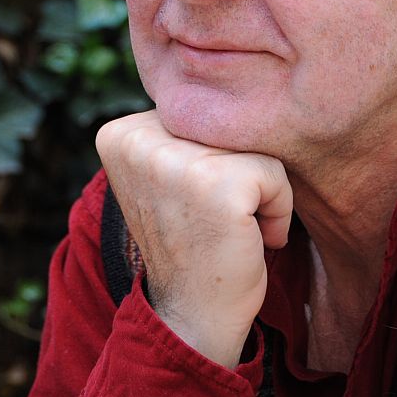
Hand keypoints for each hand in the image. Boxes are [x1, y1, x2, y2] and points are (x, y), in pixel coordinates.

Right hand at [95, 110, 293, 367]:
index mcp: (119, 134)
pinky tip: (249, 239)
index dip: (209, 158)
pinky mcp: (219, 185)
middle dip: (237, 171)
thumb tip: (223, 78)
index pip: (198, 112)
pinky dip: (277, 210)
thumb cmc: (192, 243)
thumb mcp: (166, 175)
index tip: (190, 203)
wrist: (192, 318)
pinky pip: (276, 174)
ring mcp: (177, 162)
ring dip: (259, 192)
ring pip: (255, 146)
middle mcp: (139, 141)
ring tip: (230, 228)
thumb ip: (178, 131)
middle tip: (213, 220)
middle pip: (227, 124)